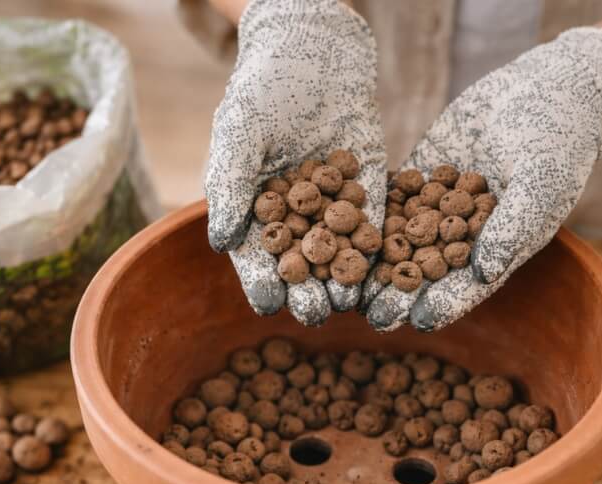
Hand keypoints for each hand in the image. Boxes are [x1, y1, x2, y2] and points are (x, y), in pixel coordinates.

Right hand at [205, 0, 385, 325]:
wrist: (315, 52)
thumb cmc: (263, 91)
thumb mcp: (239, 133)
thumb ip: (228, 186)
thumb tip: (220, 243)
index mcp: (256, 213)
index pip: (257, 258)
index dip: (262, 282)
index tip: (268, 303)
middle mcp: (296, 220)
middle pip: (301, 266)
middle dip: (306, 292)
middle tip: (314, 313)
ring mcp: (335, 210)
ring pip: (338, 255)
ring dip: (343, 281)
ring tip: (347, 300)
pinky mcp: (370, 195)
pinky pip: (374, 228)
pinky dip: (377, 251)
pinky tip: (381, 271)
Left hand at [363, 27, 601, 331]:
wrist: (547, 87)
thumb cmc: (558, 142)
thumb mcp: (542, 184)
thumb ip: (512, 228)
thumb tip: (485, 273)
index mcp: (498, 246)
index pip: (468, 284)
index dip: (445, 304)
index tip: (419, 322)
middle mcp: (465, 231)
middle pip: (428, 269)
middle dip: (400, 292)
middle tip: (371, 315)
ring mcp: (440, 203)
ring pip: (403, 238)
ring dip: (376, 261)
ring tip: (347, 282)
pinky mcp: (422, 174)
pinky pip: (393, 197)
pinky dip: (370, 213)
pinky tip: (342, 226)